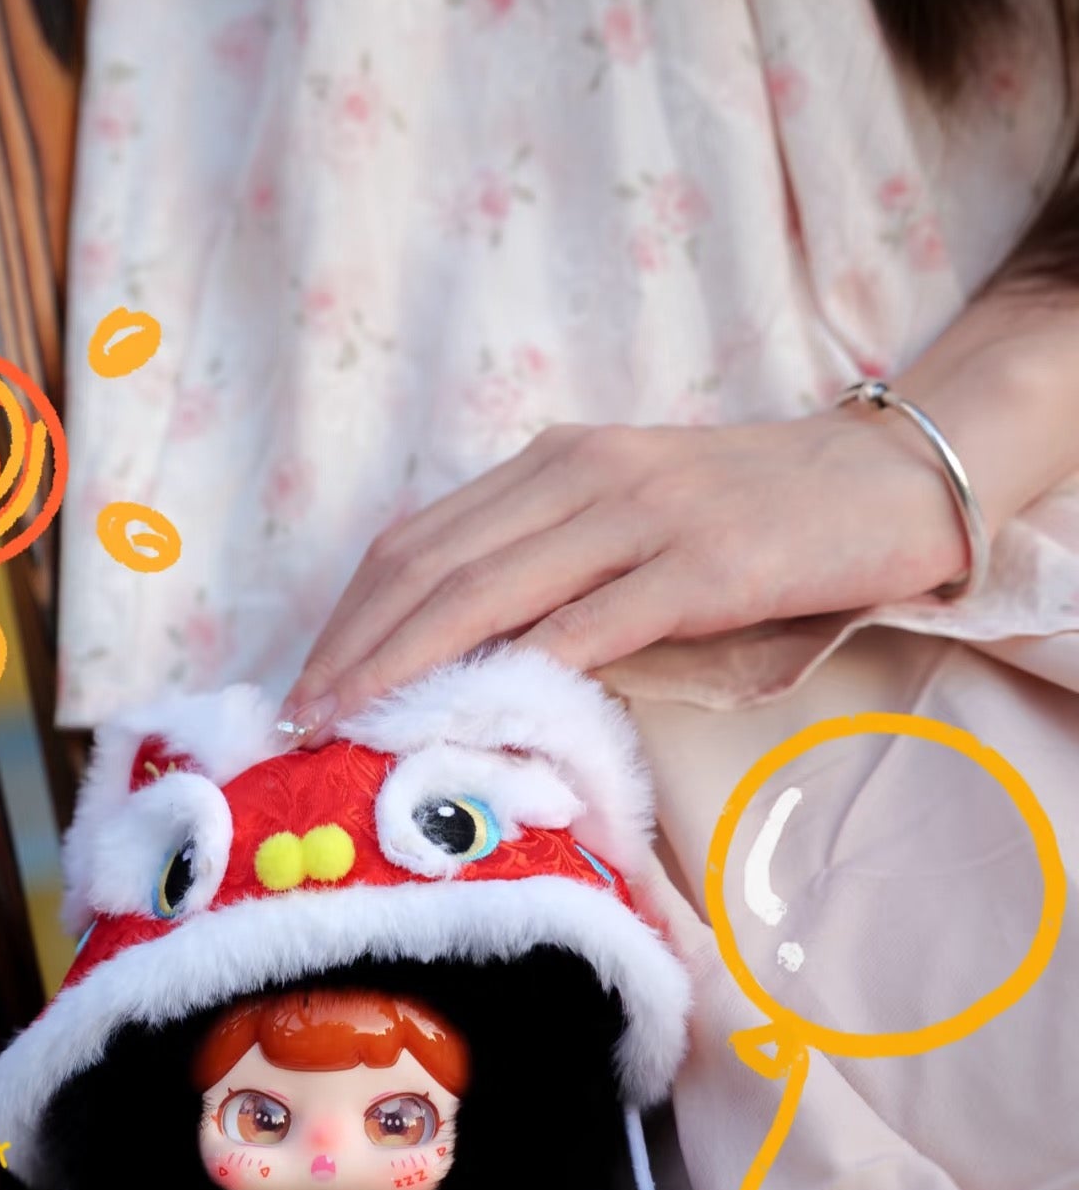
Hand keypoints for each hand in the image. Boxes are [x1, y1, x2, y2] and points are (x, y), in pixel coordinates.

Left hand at [277, 409, 967, 738]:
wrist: (889, 477)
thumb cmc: (760, 511)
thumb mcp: (634, 516)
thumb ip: (554, 559)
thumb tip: (468, 646)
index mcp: (555, 462)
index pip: (421, 541)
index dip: (351, 616)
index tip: (306, 683)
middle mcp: (582, 475)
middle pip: (431, 567)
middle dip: (354, 648)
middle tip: (300, 722)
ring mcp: (642, 517)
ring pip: (489, 592)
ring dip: (408, 665)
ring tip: (354, 727)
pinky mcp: (705, 566)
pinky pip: (593, 624)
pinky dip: (523, 670)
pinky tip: (473, 714)